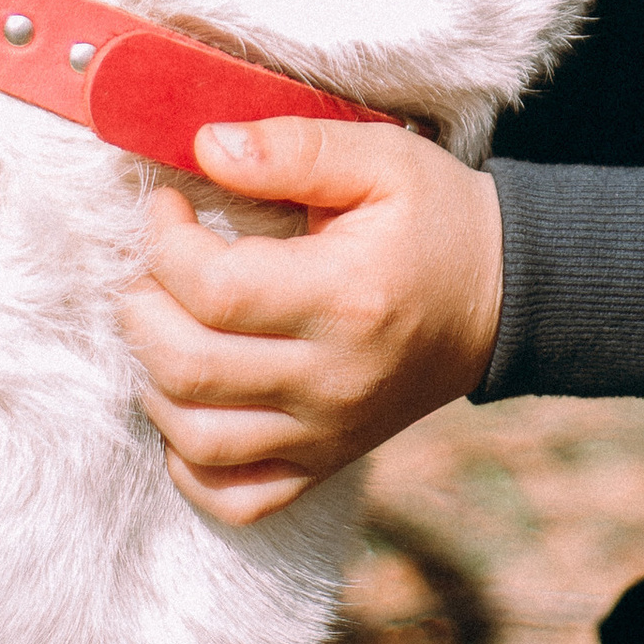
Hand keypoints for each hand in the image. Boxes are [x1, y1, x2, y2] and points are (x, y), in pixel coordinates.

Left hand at [121, 116, 503, 525]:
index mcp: (346, 297)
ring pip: (196, 438)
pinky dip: (188, 463)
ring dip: (153, 379)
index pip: (214, 289)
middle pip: (189, 366)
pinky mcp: (325, 461)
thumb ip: (294, 149)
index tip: (167, 202)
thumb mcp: (382, 159)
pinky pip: (234, 496)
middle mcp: (333, 379)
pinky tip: (188, 404)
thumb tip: (205, 147)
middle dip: (141, 307)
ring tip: (164, 323)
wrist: (502, 298)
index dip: (164, 243)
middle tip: (151, 262)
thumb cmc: (436, 219)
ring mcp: (327, 432)